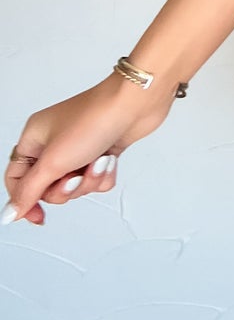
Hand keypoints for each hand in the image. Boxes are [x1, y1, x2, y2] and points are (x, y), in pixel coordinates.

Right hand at [2, 75, 177, 226]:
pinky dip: (104, 174)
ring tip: (97, 162)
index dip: (23, 200)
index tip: (38, 215)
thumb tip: (10, 212)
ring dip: (88, 180)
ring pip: (74, 185)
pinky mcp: (100, 151)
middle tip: (74, 176)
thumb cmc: (94, 118)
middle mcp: (54, 142)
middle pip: (47, 187)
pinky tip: (109, 158)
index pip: (16, 179)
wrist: (135, 104)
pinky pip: (95, 179)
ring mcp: (78, 147)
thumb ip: (29, 191)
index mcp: (35, 138)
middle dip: (65, 188)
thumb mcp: (53, 162)